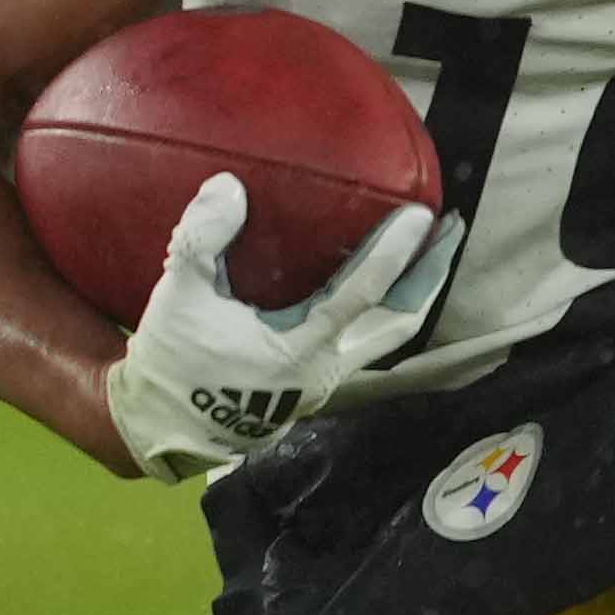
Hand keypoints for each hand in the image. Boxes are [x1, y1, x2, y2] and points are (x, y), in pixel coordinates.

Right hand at [101, 176, 458, 482]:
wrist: (164, 428)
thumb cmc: (174, 363)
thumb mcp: (178, 297)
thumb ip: (202, 240)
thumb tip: (231, 187)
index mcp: (299, 349)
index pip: (362, 295)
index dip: (393, 254)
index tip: (423, 216)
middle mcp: (325, 370)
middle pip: (398, 324)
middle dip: (429, 276)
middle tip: (449, 229)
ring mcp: (324, 382)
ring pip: (386, 338)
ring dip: (411, 294)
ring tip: (427, 252)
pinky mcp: (315, 385)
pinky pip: (365, 342)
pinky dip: (382, 310)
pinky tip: (379, 282)